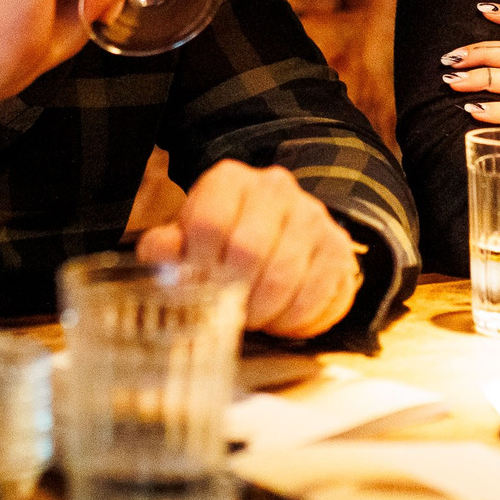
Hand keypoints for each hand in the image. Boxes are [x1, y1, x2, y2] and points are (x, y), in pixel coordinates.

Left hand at [135, 160, 361, 338]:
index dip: (199, 267)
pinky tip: (281, 319)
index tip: (198, 289)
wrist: (274, 232)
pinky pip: (318, 293)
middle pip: (248, 251)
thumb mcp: (186, 239)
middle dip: (233, 295)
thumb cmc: (222, 240)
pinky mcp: (337, 245)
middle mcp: (275, 188)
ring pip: (284, 275)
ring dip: (264, 311)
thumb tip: (162, 253)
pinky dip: (296, 319)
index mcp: (230, 180)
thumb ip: (167, 247)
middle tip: (227, 313)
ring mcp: (312, 215)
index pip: (208, 223)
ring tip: (253, 317)